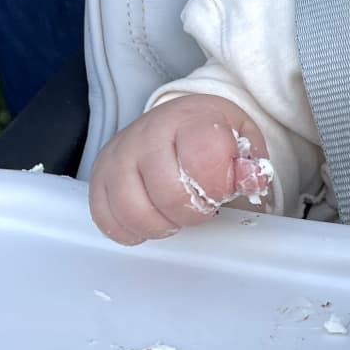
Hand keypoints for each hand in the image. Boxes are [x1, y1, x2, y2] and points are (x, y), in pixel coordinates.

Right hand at [89, 98, 272, 245]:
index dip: (218, 185)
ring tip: (175, 216)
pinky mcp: (98, 178)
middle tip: (201, 207)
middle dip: (192, 212)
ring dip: (161, 226)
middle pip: (168, 193)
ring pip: (133, 211)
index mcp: (189, 119)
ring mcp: (118, 155)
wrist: (176, 122)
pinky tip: (150, 219)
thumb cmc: (211, 136)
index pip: (203, 157)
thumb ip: (250, 165)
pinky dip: (131, 230)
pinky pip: (107, 219)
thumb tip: (251, 180)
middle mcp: (147, 133)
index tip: (223, 189)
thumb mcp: (242, 141)